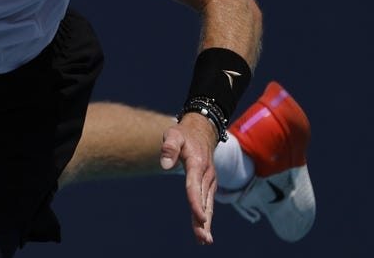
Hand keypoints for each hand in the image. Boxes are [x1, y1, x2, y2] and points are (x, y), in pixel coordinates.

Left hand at [159, 113, 219, 244]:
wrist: (202, 132)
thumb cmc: (184, 134)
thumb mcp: (174, 134)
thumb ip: (169, 147)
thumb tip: (165, 165)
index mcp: (197, 164)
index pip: (195, 186)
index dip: (196, 203)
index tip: (200, 219)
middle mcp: (206, 175)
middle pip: (203, 201)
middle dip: (203, 221)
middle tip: (203, 239)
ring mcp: (209, 181)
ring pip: (207, 205)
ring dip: (206, 224)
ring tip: (204, 241)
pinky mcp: (208, 185)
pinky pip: (207, 203)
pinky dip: (206, 218)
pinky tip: (203, 231)